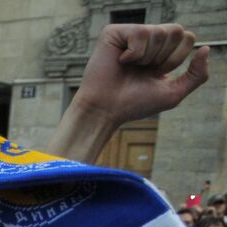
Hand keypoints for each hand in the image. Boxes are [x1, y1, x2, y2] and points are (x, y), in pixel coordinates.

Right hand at [71, 24, 207, 128]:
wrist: (105, 111)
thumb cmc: (134, 104)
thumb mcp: (173, 93)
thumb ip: (197, 75)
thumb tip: (206, 48)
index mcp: (161, 50)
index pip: (187, 37)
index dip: (176, 59)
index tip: (156, 74)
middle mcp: (147, 40)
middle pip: (176, 30)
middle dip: (164, 56)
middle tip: (144, 70)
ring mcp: (130, 34)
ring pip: (158, 31)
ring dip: (147, 57)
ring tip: (130, 67)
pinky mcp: (113, 33)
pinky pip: (139, 32)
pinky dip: (134, 52)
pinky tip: (121, 60)